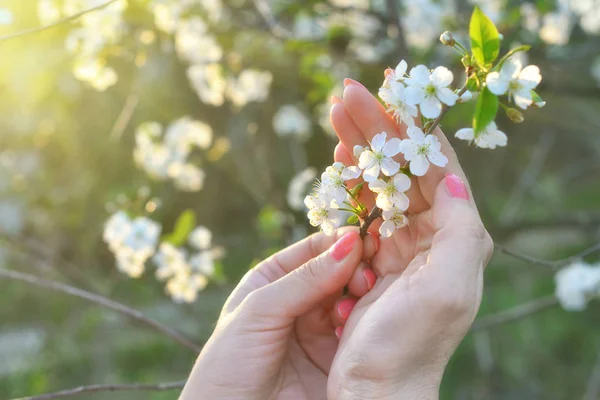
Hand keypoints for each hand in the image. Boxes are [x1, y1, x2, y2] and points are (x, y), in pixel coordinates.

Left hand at [180, 228, 377, 399]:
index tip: (362, 239)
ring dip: (359, 295)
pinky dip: (362, 322)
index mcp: (272, 279)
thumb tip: (348, 243)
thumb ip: (304, 279)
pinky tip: (359, 323)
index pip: (312, 250)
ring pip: (351, 299)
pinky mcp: (335, 357)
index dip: (338, 242)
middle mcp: (297, 300)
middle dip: (353, 269)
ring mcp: (318, 329)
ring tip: (361, 297)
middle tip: (364, 274)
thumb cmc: (229, 365)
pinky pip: (357, 330)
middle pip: (337, 271)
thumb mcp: (259, 312)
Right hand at [325, 80, 493, 398]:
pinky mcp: (371, 258)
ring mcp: (400, 245)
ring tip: (337, 115)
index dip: (411, 127)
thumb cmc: (410, 345)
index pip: (435, 167)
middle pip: (403, 168)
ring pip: (380, 184)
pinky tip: (336, 161)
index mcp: (455, 237)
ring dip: (360, 148)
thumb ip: (462, 229)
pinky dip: (348, 183)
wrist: (374, 390)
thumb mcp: (448, 288)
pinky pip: (360, 210)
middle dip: (376, 129)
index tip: (387, 91)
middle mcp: (432, 236)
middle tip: (346, 93)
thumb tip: (454, 177)